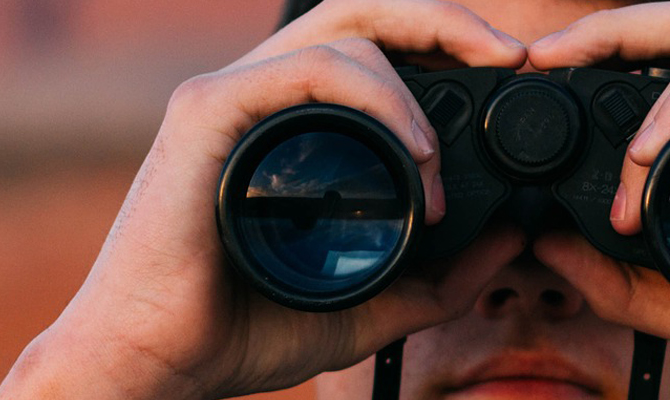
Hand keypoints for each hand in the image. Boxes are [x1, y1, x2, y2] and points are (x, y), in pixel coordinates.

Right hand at [0, 0, 528, 397]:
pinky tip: (413, 151)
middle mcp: (258, 94)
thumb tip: (513, 238)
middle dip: (443, 20)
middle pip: (360, 14)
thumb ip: (441, 278)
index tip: (509, 74)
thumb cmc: (238, 330)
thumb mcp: (370, 305)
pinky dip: (374, 97)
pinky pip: (304, 70)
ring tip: (439, 162)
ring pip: (341, 33)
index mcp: (289, 122)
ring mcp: (229, 96)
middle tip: (511, 55)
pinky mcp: (206, 114)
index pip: (372, 47)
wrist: (156, 365)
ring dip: (413, 84)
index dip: (442, 42)